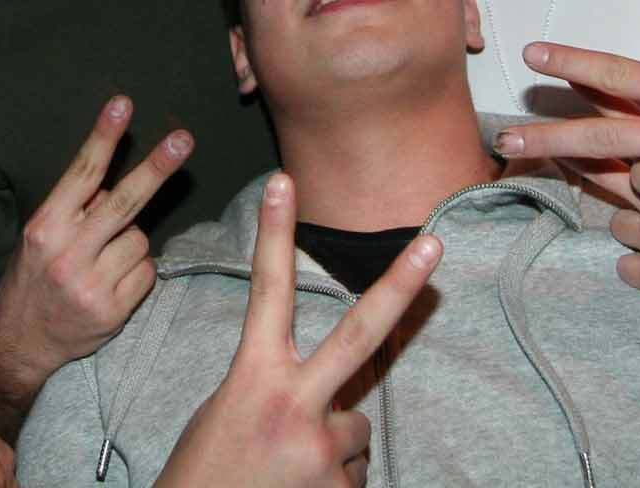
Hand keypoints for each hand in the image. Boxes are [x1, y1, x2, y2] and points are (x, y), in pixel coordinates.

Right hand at [0, 97, 190, 432]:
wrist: (18, 343)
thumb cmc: (34, 277)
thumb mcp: (40, 236)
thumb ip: (76, 209)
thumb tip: (118, 185)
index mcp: (46, 226)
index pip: (82, 173)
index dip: (104, 137)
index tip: (123, 105)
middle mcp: (67, 253)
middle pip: (124, 202)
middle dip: (156, 167)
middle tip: (183, 138)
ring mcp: (91, 284)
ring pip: (139, 239)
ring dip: (130, 243)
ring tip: (102, 261)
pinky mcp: (112, 311)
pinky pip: (147, 271)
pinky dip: (137, 272)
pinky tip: (113, 282)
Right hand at [155, 172, 439, 487]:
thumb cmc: (204, 473)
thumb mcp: (227, 412)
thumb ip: (275, 388)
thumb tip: (327, 392)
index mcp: (251, 377)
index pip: (267, 292)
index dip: (274, 235)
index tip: (283, 182)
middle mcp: (292, 406)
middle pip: (359, 334)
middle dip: (400, 286)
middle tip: (435, 243)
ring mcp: (319, 449)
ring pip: (357, 428)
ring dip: (334, 445)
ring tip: (289, 468)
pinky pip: (353, 474)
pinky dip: (331, 481)